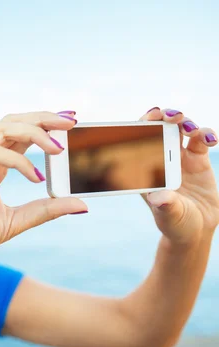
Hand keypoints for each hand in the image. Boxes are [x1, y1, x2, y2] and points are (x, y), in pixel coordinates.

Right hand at [0, 111, 87, 270]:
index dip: (46, 125)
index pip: (22, 135)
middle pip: (14, 123)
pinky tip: (34, 177)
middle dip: (44, 118)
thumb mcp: (15, 222)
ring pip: (3, 130)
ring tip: (59, 147)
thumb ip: (45, 210)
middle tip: (71, 122)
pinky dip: (16, 161)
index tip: (73, 122)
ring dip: (34, 132)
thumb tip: (82, 204)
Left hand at [140, 107, 218, 242]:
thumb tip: (159, 198)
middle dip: (162, 117)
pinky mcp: (197, 159)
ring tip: (190, 128)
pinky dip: (206, 134)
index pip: (137, 142)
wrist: (196, 229)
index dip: (141, 126)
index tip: (149, 119)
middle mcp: (158, 160)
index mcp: (144, 169)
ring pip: (179, 130)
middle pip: (157, 129)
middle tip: (172, 115)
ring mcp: (178, 158)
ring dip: (185, 122)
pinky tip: (211, 139)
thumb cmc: (176, 224)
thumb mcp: (170, 216)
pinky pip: (200, 139)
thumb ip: (166, 205)